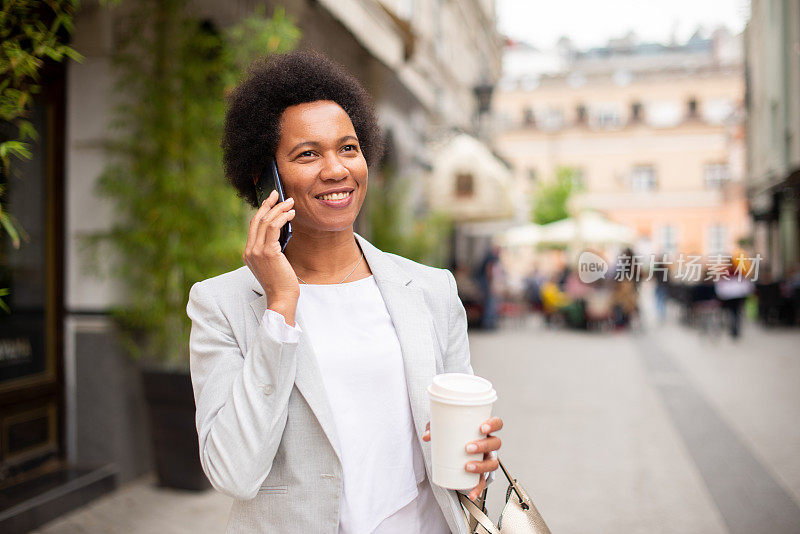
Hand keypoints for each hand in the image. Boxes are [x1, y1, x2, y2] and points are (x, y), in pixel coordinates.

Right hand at [243, 190, 298, 319]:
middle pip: (257, 220)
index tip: (271, 200)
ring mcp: (257, 251)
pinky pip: (274, 228)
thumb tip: (282, 229)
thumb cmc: (281, 283)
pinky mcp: (268, 252)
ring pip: (266, 222)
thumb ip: (272, 248)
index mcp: (248, 253)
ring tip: (290, 202)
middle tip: (278, 194)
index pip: (253, 226)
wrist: (282, 298)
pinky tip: (291, 214)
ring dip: (279, 209)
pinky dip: (283, 217)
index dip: (262, 211)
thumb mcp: (273, 263)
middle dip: (268, 204)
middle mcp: (249, 251)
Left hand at [422, 416, 502, 500]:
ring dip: (482, 466)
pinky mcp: (481, 473)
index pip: (497, 423)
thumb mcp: (445, 428)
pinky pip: (483, 482)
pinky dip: (478, 489)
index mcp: (483, 429)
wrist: (456, 449)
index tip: (482, 428)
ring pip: (493, 463)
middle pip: (495, 443)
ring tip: (467, 467)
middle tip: (468, 448)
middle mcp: (488, 444)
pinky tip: (471, 494)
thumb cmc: (454, 434)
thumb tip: (427, 436)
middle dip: (483, 446)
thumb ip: (435, 428)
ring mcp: (486, 459)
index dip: (493, 425)